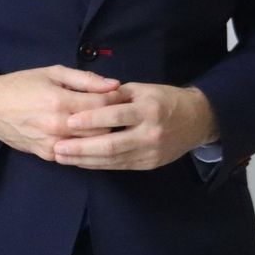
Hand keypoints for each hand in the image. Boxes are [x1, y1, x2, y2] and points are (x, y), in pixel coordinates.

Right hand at [0, 66, 127, 160]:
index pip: (102, 103)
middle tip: (121, 111)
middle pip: (103, 128)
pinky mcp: (48, 155)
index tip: (126, 95)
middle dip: (114, 119)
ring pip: (92, 144)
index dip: (118, 98)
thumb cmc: (22, 85)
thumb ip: (85, 79)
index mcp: (60, 101)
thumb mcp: (52, 73)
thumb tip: (114, 84)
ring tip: (110, 124)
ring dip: (103, 135)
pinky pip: (78, 155)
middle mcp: (58, 126)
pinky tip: (91, 137)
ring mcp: (53, 144)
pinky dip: (87, 146)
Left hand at [52, 83, 218, 169]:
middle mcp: (150, 133)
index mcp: (148, 109)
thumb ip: (115, 94)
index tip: (67, 121)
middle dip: (81, 148)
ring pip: (113, 160)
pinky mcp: (149, 164)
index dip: (90, 120)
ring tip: (62, 157)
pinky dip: (98, 165)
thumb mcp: (143, 89)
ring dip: (85, 160)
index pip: (115, 116)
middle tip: (57, 147)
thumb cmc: (165, 99)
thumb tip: (88, 96)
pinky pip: (119, 166)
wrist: (197, 120)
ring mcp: (150, 152)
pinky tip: (81, 162)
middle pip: (111, 144)